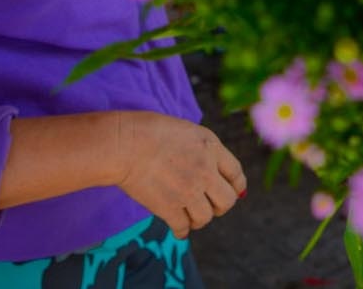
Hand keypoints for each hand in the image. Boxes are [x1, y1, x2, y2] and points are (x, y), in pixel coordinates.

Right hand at [110, 113, 246, 238]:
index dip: (237, 186)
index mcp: (211, 147)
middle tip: (210, 205)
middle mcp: (205, 170)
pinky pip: (183, 228)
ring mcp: (188, 191)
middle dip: (220, 205)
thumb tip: (213, 170)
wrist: (125, 143)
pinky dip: (181, 230)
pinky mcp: (169, 207)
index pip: (236, 173)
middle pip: (228, 200)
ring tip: (191, 215)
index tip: (234, 191)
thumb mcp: (188, 131)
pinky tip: (178, 228)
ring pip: (206, 217)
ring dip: (199, 219)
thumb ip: (204, 149)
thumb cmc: (150, 131)